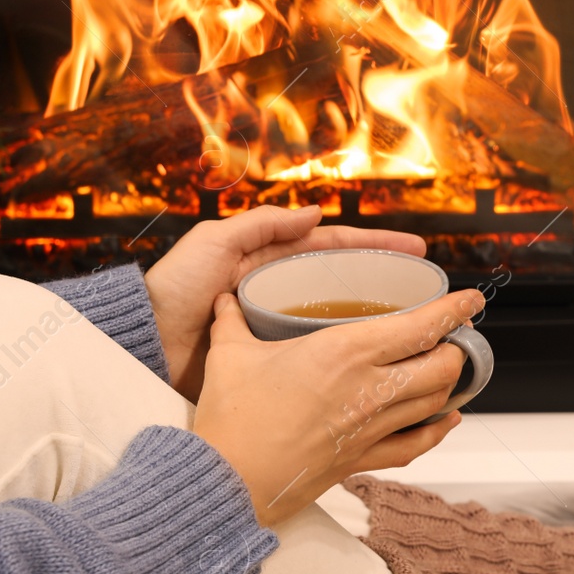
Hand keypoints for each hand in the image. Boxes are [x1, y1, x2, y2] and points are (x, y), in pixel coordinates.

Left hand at [142, 205, 425, 401]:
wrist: (146, 345)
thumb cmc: (173, 290)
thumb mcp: (214, 243)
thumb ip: (261, 225)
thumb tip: (313, 212)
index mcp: (267, 259)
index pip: (333, 246)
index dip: (375, 247)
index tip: (416, 251)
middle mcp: (278, 292)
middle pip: (343, 283)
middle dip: (385, 283)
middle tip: (427, 291)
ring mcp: (277, 328)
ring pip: (336, 321)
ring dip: (372, 322)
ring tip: (412, 328)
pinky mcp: (271, 361)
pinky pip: (316, 356)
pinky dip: (345, 356)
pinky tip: (372, 362)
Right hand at [192, 288, 483, 527]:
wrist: (228, 481)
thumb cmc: (232, 420)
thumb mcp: (230, 355)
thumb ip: (231, 320)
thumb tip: (225, 299)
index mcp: (343, 352)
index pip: (420, 326)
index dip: (454, 311)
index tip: (471, 300)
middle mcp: (368, 389)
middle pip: (441, 366)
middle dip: (458, 348)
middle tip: (457, 335)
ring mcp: (370, 428)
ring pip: (434, 403)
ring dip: (451, 383)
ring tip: (453, 367)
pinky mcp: (362, 460)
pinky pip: (414, 445)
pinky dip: (437, 430)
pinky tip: (446, 420)